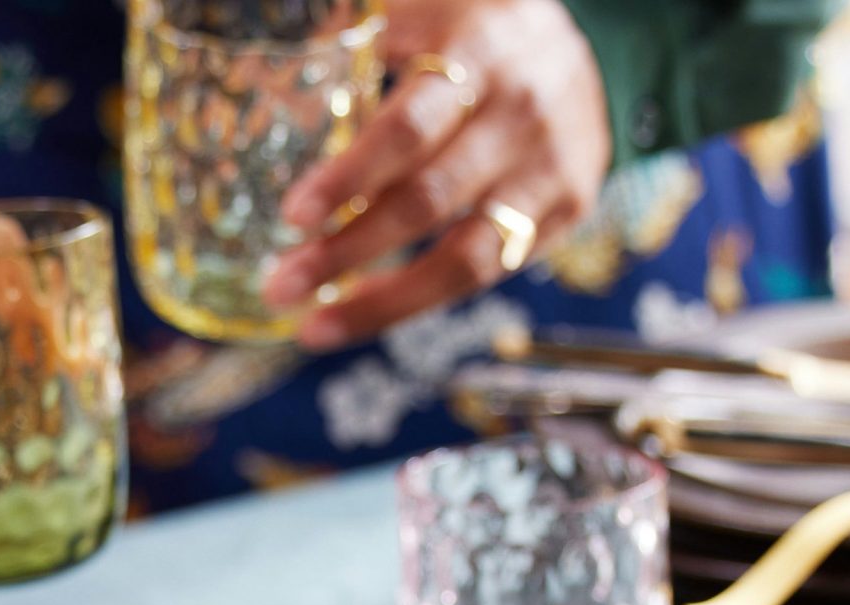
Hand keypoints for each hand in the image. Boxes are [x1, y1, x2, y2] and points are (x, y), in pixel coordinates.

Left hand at [262, 0, 610, 348]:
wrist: (584, 51)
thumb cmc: (476, 35)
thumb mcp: (423, 17)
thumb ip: (360, 48)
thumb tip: (264, 88)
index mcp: (477, 55)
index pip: (408, 129)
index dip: (351, 177)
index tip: (295, 217)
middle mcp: (518, 117)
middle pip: (427, 202)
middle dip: (348, 252)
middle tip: (281, 286)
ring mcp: (548, 172)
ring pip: (463, 260)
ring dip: (383, 302)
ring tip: (317, 328)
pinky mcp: (564, 214)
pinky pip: (487, 273)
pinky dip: (422, 296)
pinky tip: (369, 308)